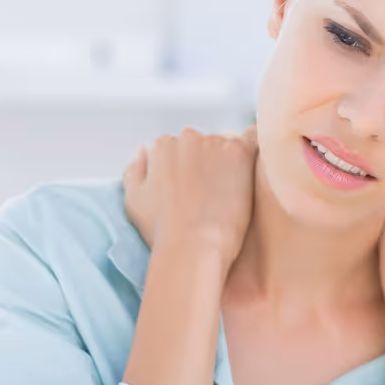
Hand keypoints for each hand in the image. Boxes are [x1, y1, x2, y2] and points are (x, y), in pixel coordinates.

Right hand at [123, 125, 257, 266]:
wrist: (193, 248)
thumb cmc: (163, 231)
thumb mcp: (134, 200)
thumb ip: (135, 169)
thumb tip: (143, 148)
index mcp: (162, 146)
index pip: (180, 147)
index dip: (189, 171)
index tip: (194, 192)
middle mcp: (187, 137)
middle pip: (204, 144)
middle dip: (209, 164)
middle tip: (213, 195)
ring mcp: (214, 143)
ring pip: (228, 146)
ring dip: (230, 163)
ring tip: (229, 196)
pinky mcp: (239, 152)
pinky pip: (251, 145)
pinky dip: (251, 160)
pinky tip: (247, 183)